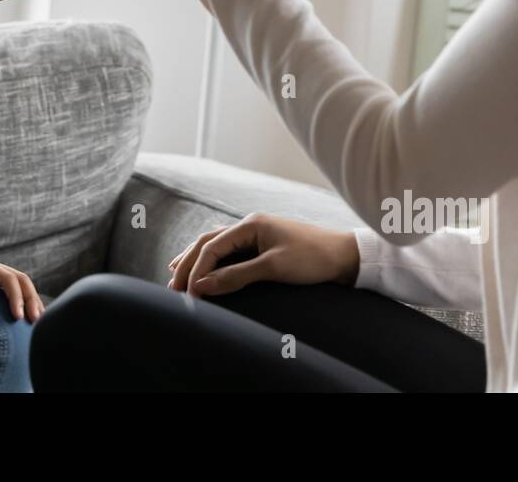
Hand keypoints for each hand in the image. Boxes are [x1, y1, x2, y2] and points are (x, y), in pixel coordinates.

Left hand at [0, 254, 44, 321]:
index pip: (8, 278)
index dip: (16, 297)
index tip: (17, 317)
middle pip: (20, 279)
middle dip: (30, 299)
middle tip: (35, 321)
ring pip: (19, 284)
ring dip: (30, 300)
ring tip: (36, 321)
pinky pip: (10, 291)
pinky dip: (21, 302)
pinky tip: (24, 317)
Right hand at [167, 213, 359, 297]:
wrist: (344, 255)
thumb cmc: (312, 258)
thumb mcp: (273, 268)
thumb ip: (236, 276)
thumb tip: (202, 286)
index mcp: (251, 224)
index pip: (212, 246)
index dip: (196, 269)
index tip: (187, 292)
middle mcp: (250, 225)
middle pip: (208, 242)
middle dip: (188, 263)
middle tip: (173, 286)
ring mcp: (256, 233)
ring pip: (216, 245)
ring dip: (196, 260)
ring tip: (175, 274)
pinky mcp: (263, 245)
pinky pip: (229, 251)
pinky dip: (212, 260)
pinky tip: (205, 268)